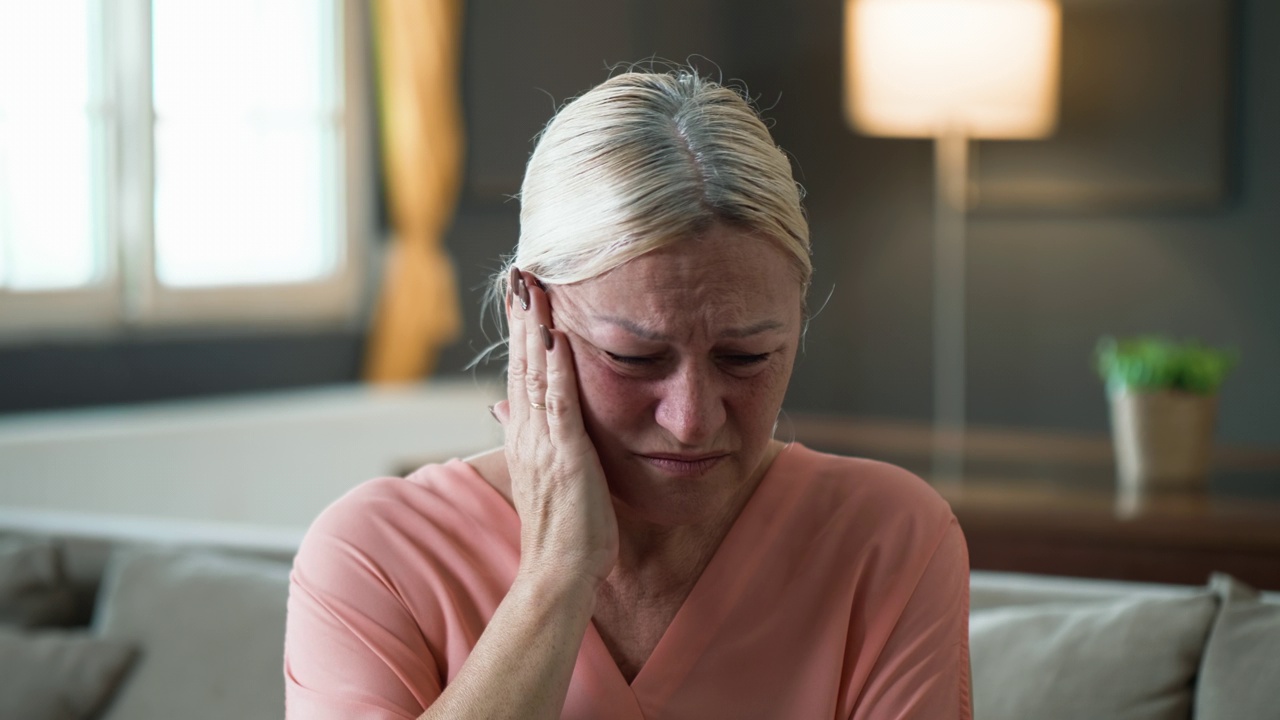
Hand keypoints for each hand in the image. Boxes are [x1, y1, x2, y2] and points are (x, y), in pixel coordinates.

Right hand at [493, 268, 617, 589]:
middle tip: (519, 272)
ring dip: (534, 328)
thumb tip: (508, 411)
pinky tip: (556, 336)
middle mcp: (527, 433)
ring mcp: (543, 442)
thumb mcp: (546, 476)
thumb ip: (533, 439)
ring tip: (532, 286)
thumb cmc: (563, 531)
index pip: (520, 372)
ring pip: (534, 373)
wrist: (558, 573)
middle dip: (521, 316)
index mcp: (526, 437)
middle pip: (521, 362)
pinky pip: (558, 402)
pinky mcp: (564, 455)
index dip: (520, 332)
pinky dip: (556, 367)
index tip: (520, 294)